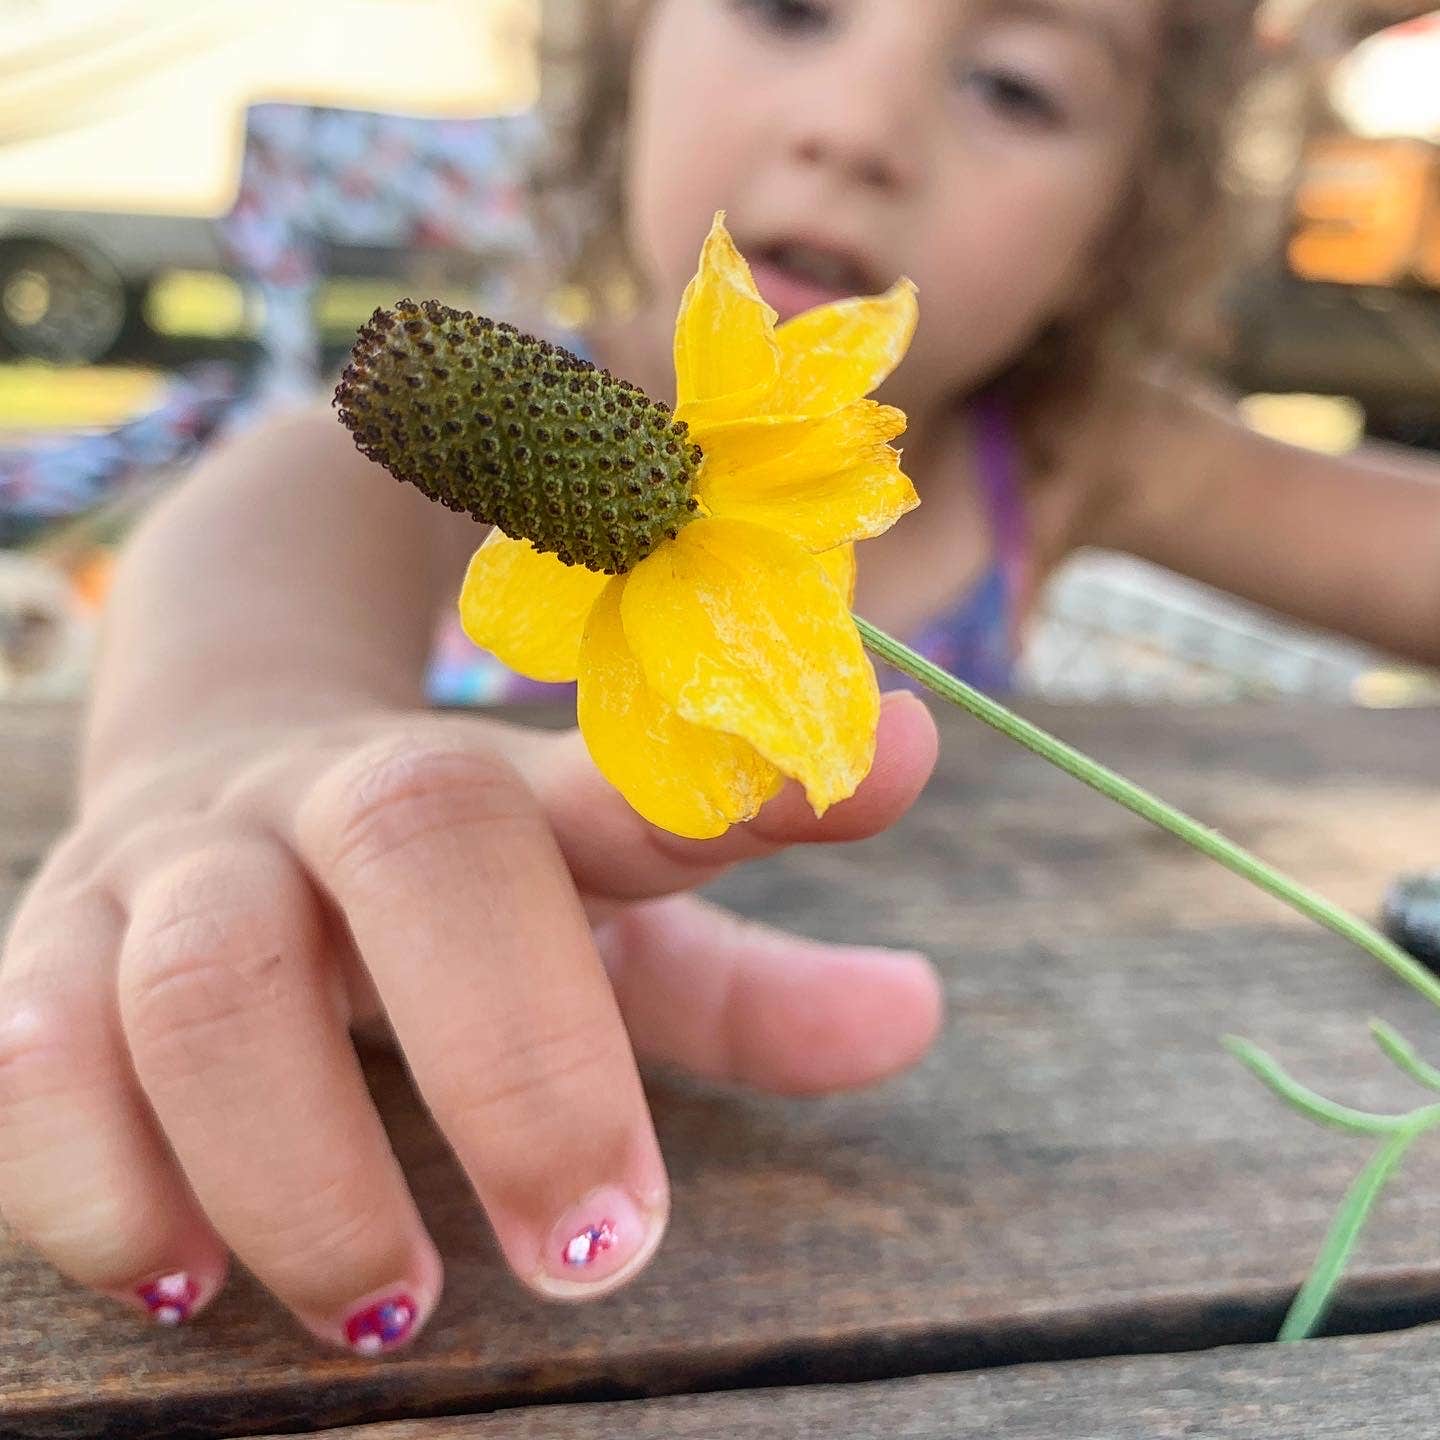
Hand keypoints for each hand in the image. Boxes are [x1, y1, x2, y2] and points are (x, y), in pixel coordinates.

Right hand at [0, 692, 939, 1351]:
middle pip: (424, 842)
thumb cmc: (443, 896)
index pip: (641, 764)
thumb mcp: (597, 925)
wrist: (210, 782)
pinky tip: (180, 1269)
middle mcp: (341, 799)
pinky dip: (100, 1179)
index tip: (901, 761)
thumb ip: (747, 990)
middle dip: (520, 1053)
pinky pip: (34, 1057)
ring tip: (386, 1300)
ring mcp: (181, 866)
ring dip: (306, 1161)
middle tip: (599, 1252)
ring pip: (215, 976)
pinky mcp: (43, 951)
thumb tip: (916, 1016)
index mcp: (503, 788)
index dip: (762, 779)